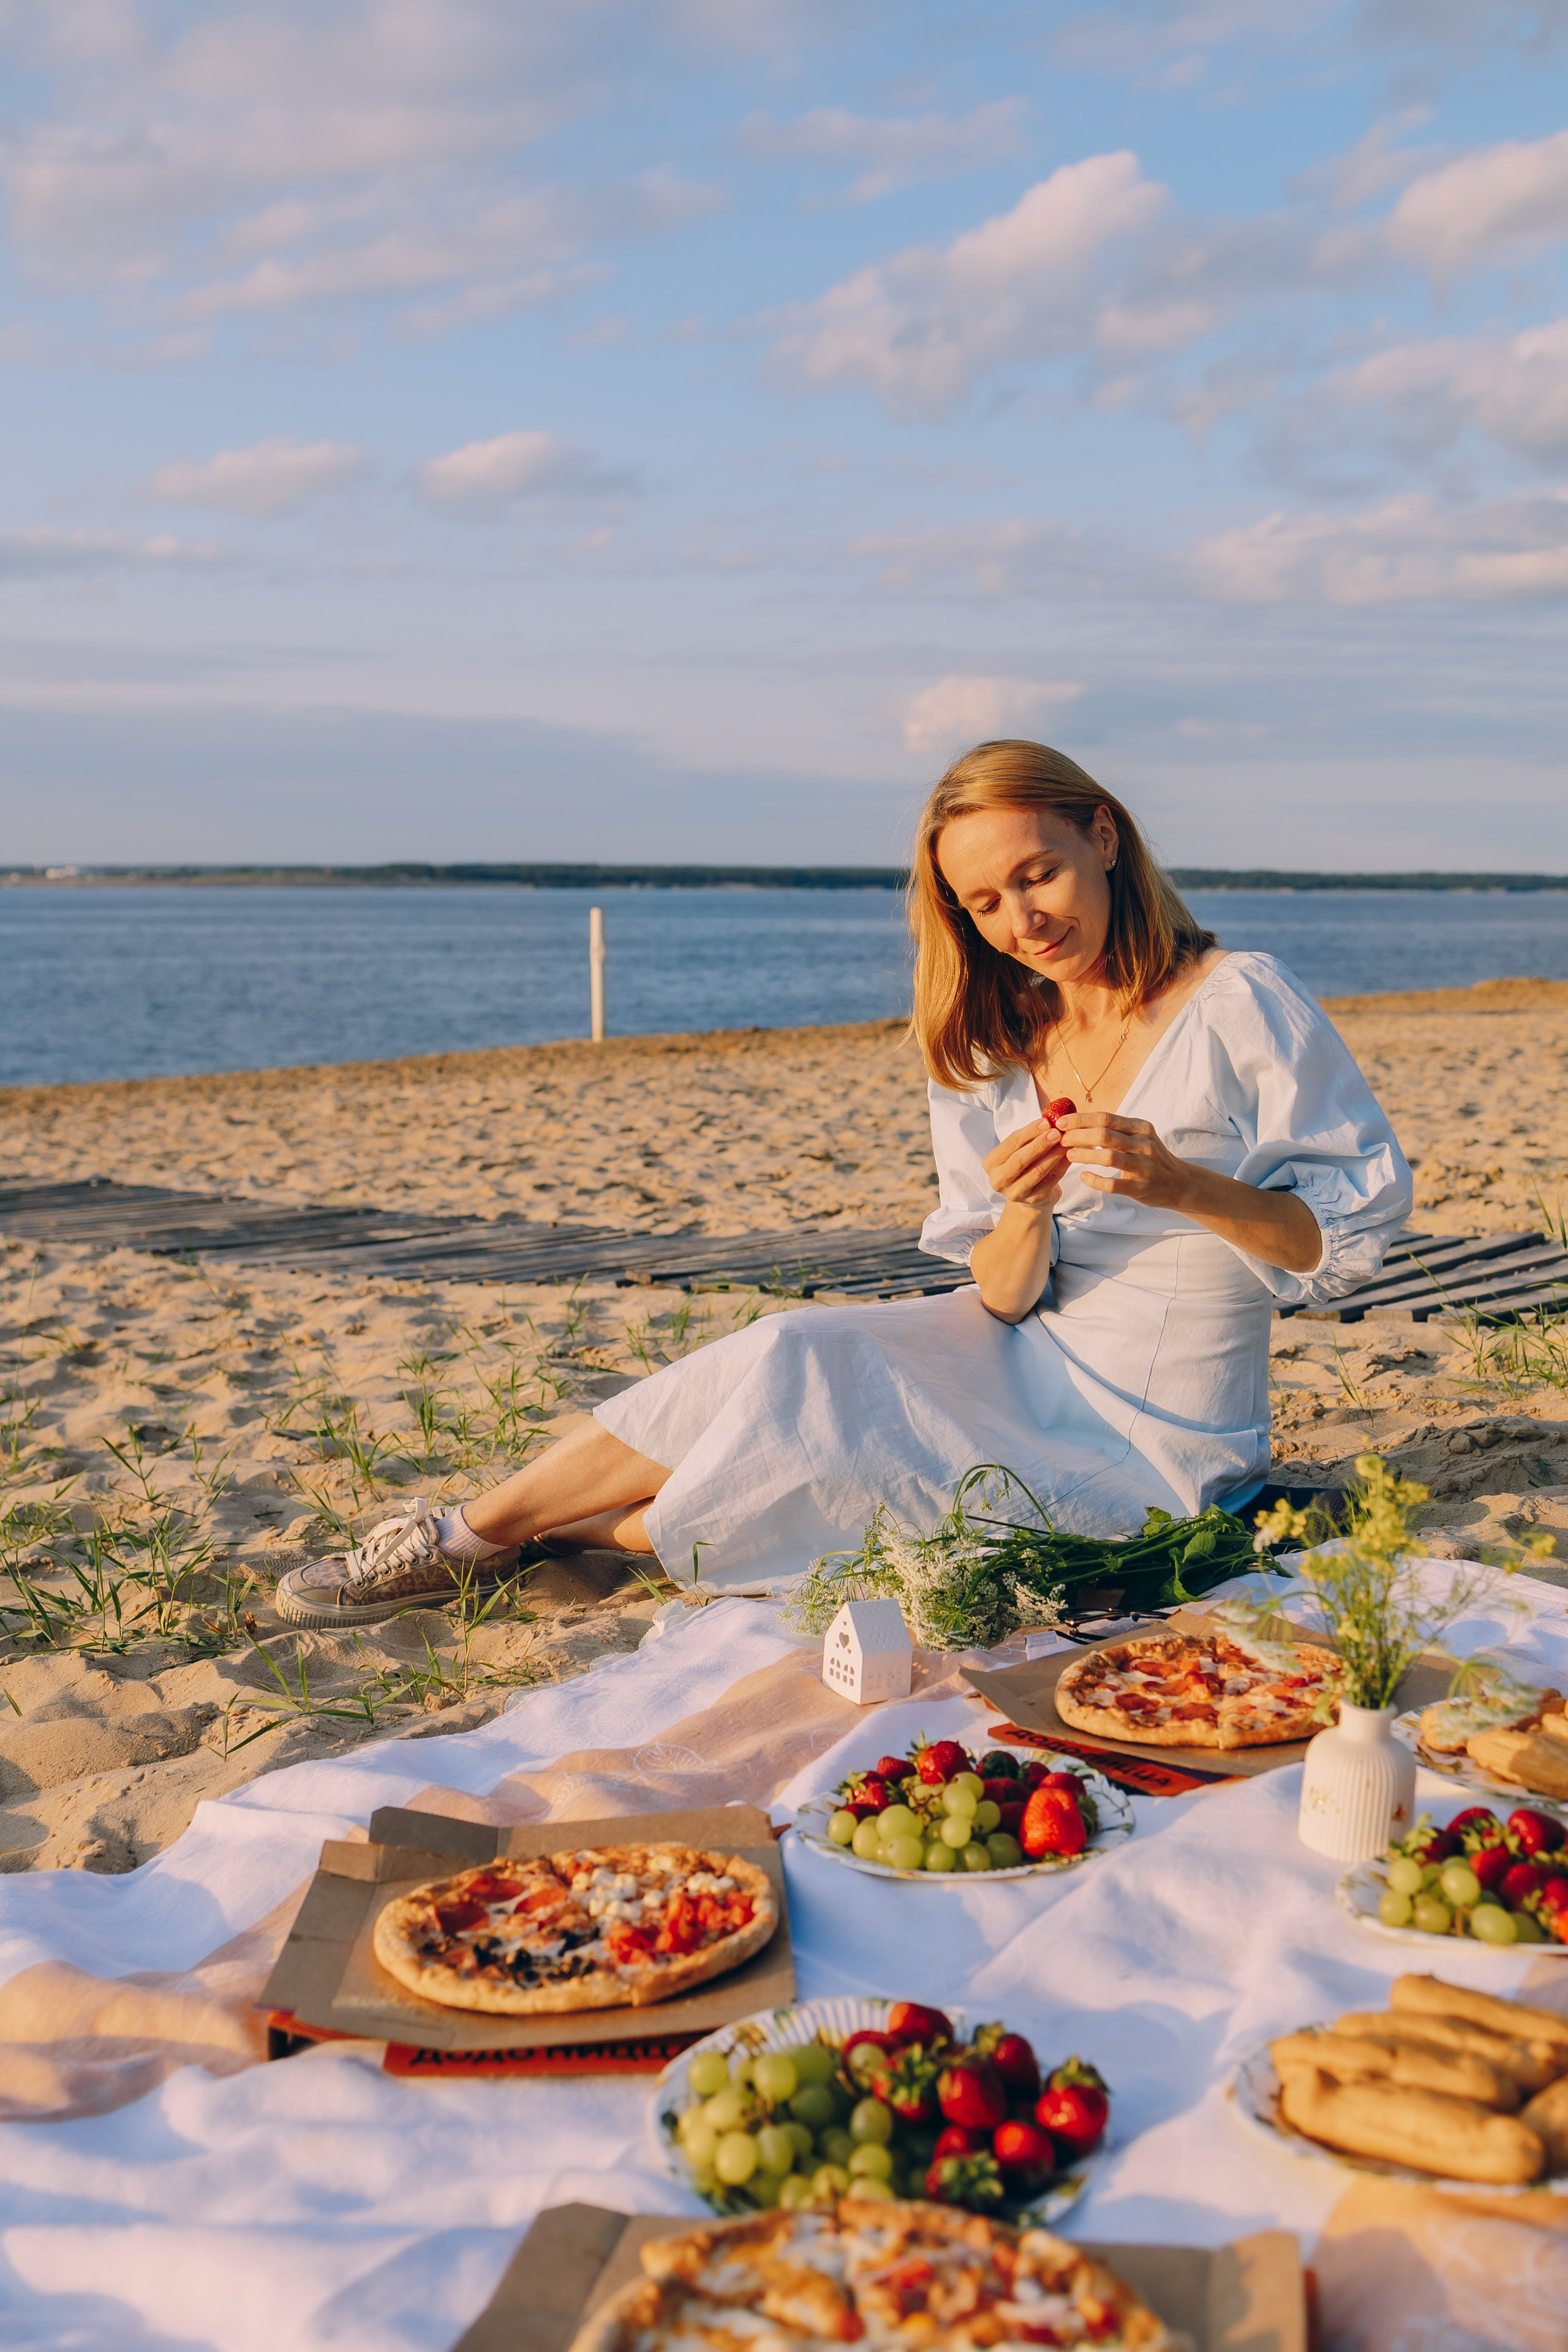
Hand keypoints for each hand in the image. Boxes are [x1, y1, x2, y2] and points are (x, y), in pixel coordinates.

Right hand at [982, 1117, 1067, 1210]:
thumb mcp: (1020, 1150)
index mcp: (991, 1163)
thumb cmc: (1024, 1164)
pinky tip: (1069, 1155)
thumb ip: (1029, 1137)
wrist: (1031, 1192)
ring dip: (1053, 1154)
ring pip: (1037, 1171)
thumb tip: (1049, 1120)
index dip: (1030, 1131)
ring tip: (1066, 1142)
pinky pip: (1051, 1180)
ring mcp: (1015, 1193)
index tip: (1046, 1122)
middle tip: (1057, 1133)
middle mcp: (999, 1180)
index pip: (1011, 1143)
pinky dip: (1062, 1165)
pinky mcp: (1033, 1200)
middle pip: (1020, 1159)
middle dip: (1040, 1144)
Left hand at [1058, 1111, 1194, 1209]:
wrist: (1180, 1183)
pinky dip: (1094, 1180)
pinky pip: (1112, 1184)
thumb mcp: (1139, 1136)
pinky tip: (1084, 1177)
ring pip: (1107, 1157)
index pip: (1106, 1118)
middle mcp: (1144, 1144)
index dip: (1080, 1119)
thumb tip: (1079, 1121)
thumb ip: (1115, 1129)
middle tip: (1062, 1140)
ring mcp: (1143, 1167)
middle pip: (1104, 1135)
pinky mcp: (1140, 1188)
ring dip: (1083, 1155)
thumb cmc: (1151, 1157)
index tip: (1060, 1122)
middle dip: (1078, 1136)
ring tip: (1069, 1155)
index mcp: (1141, 1128)